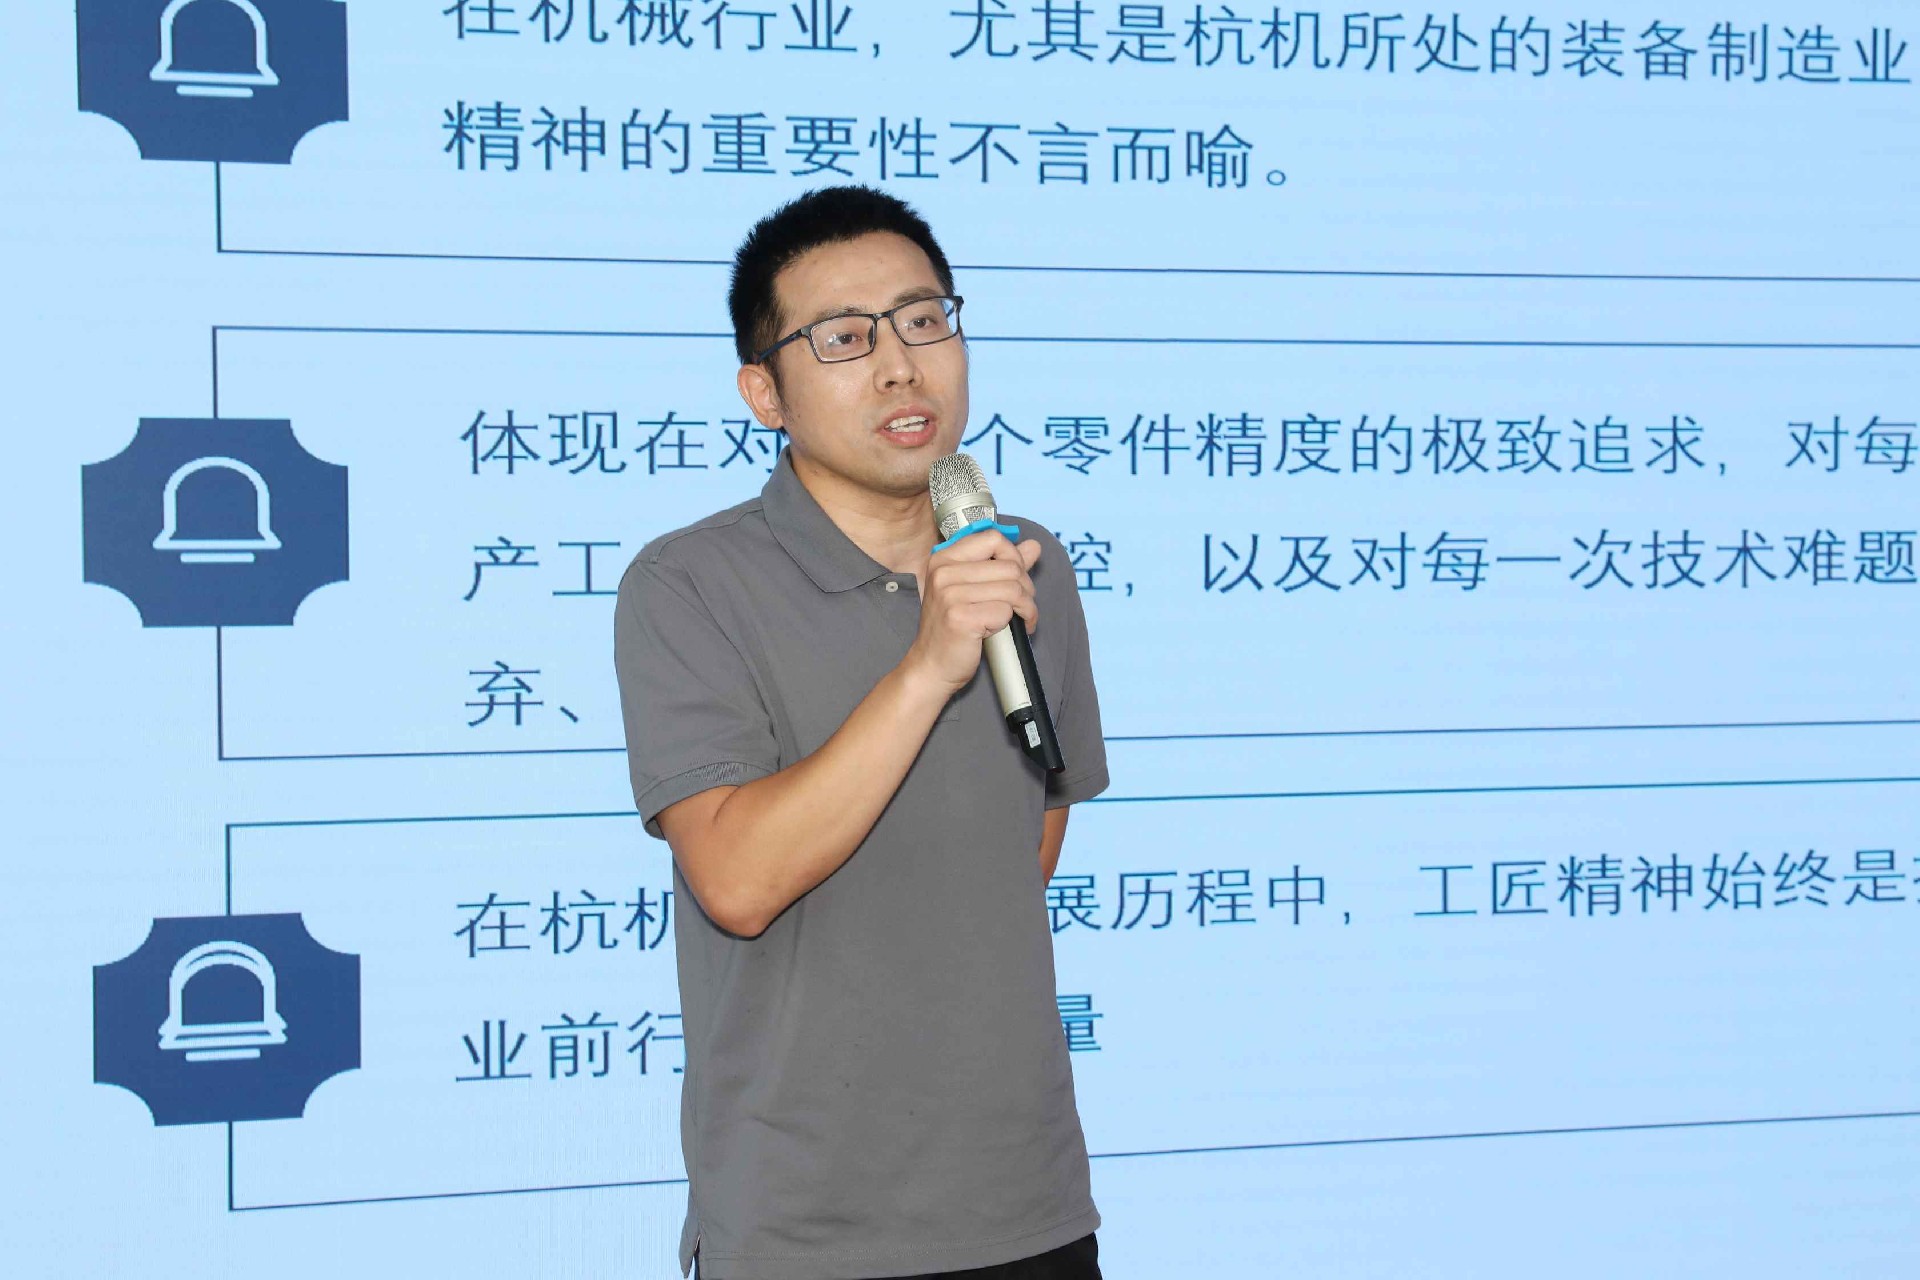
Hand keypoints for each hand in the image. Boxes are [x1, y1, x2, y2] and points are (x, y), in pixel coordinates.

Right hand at [905, 530, 1041, 692]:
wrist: (931, 666)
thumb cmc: (952, 629)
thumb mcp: (973, 589)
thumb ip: (1002, 564)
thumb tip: (1033, 546)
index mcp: (944, 558)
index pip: (993, 538)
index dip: (1014, 557)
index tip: (1016, 577)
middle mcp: (944, 572)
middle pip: (1009, 566)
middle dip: (1026, 588)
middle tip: (1022, 606)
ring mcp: (950, 594)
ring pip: (1013, 589)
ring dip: (1025, 608)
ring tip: (1020, 619)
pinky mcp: (961, 618)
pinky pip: (1006, 611)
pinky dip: (1015, 624)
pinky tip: (1006, 632)